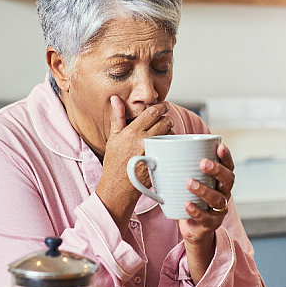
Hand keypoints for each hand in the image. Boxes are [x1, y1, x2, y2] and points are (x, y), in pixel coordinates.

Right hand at [95, 97, 173, 232]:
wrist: (118, 188)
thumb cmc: (114, 163)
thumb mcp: (113, 138)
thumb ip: (117, 117)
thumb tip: (115, 98)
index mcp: (132, 133)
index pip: (152, 112)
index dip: (161, 106)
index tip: (164, 106)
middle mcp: (144, 141)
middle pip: (165, 122)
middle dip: (167, 119)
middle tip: (166, 120)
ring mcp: (154, 153)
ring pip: (170, 135)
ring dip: (170, 132)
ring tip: (165, 135)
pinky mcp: (161, 162)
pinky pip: (173, 148)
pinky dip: (172, 145)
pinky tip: (167, 146)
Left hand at [179, 143, 235, 283]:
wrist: (193, 228)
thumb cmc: (190, 198)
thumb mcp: (188, 182)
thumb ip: (179, 169)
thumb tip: (152, 155)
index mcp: (220, 180)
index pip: (228, 166)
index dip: (226, 156)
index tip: (219, 146)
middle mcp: (224, 193)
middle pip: (228, 180)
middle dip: (217, 170)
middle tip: (203, 163)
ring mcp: (219, 209)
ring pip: (217, 199)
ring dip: (204, 189)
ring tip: (189, 182)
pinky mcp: (211, 223)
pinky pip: (206, 217)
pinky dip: (196, 210)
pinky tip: (186, 204)